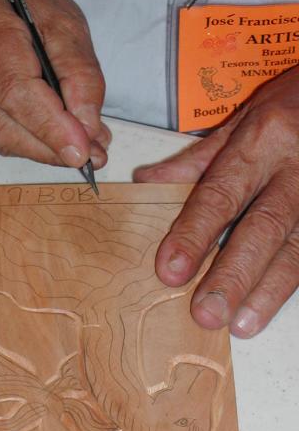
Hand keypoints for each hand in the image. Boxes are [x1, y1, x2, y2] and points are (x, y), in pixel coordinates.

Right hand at [0, 0, 110, 167]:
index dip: (50, 128)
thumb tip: (88, 130)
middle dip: (52, 148)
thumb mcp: (68, 25)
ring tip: (77, 145)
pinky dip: (26, 142)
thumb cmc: (28, 4)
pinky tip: (48, 135)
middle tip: (92, 154)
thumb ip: (82, 76)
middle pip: (4, 125)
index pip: (15, 91)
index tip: (82, 152)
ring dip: (43, 150)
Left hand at [135, 67, 298, 337]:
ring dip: (269, 290)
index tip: (171, 270)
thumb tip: (147, 183)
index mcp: (262, 139)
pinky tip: (275, 306)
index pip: (221, 192)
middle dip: (233, 274)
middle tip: (206, 313)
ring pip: (298, 247)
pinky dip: (296, 280)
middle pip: (263, 228)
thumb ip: (196, 160)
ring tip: (242, 324)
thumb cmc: (291, 106)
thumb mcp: (241, 120)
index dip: (195, 233)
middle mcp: (296, 167)